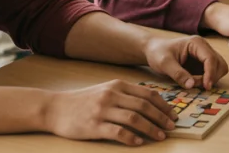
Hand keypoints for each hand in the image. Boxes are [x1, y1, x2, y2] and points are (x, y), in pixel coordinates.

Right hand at [41, 79, 175, 145]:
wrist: (55, 108)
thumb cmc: (84, 101)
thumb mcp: (106, 91)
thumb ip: (126, 95)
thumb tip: (151, 105)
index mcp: (118, 85)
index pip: (148, 94)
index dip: (164, 105)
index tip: (173, 115)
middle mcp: (112, 95)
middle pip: (144, 106)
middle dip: (161, 118)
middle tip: (171, 127)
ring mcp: (102, 110)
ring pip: (134, 119)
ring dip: (151, 129)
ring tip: (160, 137)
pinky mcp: (94, 126)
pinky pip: (118, 132)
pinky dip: (131, 138)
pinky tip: (139, 143)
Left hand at [142, 35, 227, 90]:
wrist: (153, 50)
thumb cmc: (158, 53)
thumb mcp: (164, 63)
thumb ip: (178, 74)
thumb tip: (192, 85)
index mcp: (196, 43)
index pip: (211, 58)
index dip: (210, 74)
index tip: (206, 87)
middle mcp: (204, 48)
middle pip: (219, 63)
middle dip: (212, 77)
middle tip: (197, 86)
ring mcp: (204, 55)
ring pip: (219, 68)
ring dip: (211, 79)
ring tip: (194, 83)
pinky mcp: (203, 64)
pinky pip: (212, 73)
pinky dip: (207, 80)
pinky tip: (195, 82)